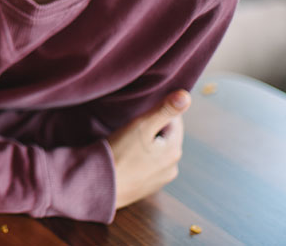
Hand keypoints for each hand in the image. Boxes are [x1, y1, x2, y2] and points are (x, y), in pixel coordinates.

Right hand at [108, 89, 189, 208]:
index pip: (175, 121)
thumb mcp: (141, 126)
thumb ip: (164, 110)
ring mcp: (160, 180)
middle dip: (152, 130)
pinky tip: (124, 158)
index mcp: (174, 150)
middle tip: (129, 127)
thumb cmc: (119, 153)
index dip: (157, 113)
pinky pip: (148, 166)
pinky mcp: (147, 188)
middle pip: (166, 137)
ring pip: (157, 152)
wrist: (99, 186)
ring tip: (125, 143)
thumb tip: (186, 96)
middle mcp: (173, 167)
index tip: (140, 113)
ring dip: (146, 145)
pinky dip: (139, 160)